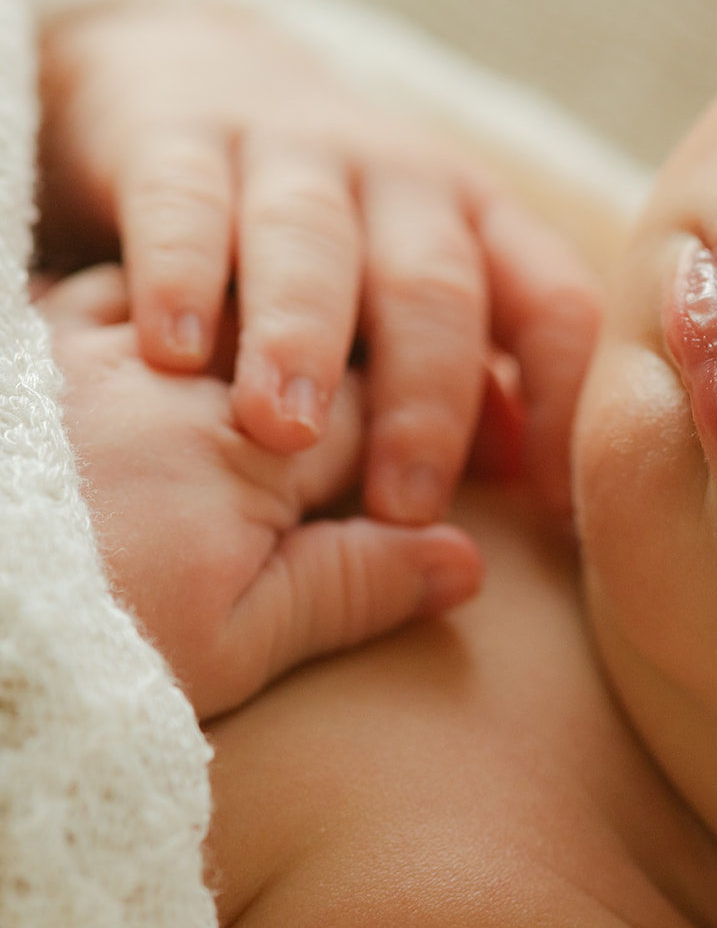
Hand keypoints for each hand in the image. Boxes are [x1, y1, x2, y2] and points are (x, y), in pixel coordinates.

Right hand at [36, 0, 601, 519]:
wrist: (186, 77)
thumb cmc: (322, 239)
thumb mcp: (404, 292)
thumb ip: (462, 374)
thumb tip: (521, 470)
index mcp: (478, 223)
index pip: (555, 304)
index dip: (564, 403)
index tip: (547, 510)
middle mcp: (402, 181)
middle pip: (434, 286)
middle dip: (425, 400)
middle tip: (404, 505)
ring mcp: (292, 152)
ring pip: (311, 241)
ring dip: (303, 337)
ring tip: (284, 432)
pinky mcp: (180, 139)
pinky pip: (184, 201)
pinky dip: (179, 274)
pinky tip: (174, 351)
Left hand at [37, 264, 482, 718]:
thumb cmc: (85, 639)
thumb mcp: (227, 650)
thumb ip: (351, 589)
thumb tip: (463, 561)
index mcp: (245, 449)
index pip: (377, 415)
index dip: (428, 436)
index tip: (438, 475)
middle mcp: (187, 369)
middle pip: (319, 331)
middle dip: (372, 367)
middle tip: (388, 427)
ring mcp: (105, 335)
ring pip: (231, 277)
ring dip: (282, 310)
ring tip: (297, 376)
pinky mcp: (38, 327)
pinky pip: (127, 280)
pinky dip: (178, 296)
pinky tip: (188, 338)